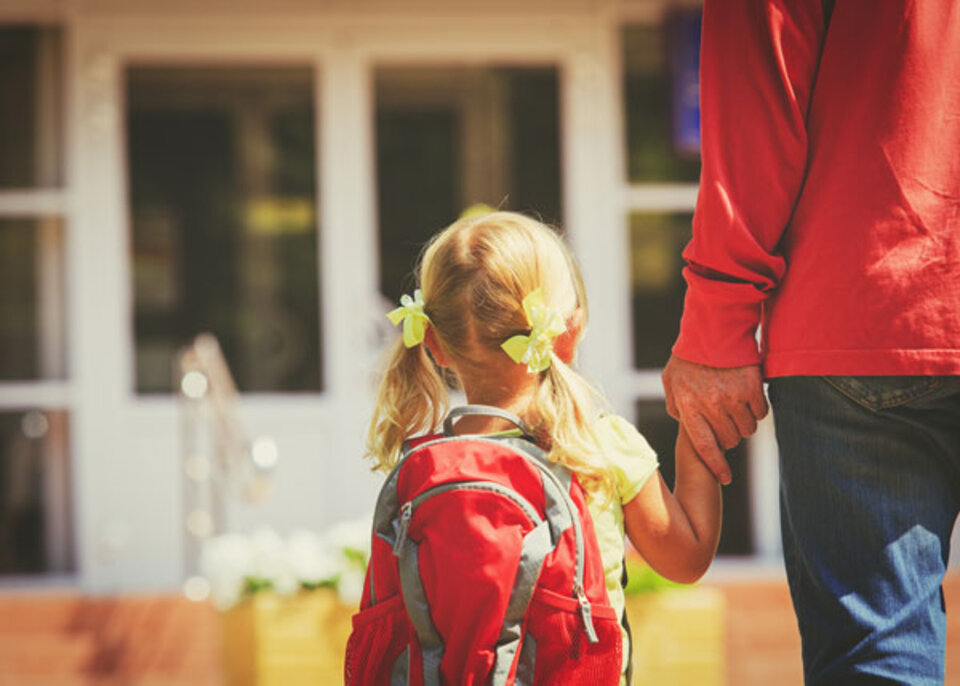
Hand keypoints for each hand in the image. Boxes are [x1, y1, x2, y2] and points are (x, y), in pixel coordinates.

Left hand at [662, 354, 767, 483]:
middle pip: (729, 440)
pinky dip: (758, 409)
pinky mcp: (752, 387)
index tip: (725, 478)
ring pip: (748, 429)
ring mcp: (733, 397)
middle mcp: (711, 406)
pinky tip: (749, 397)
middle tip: (725, 422)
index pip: (705, 448)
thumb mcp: (671, 381)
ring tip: (736, 407)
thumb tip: (682, 423)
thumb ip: (675, 405)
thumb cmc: (689, 356)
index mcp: (689, 407)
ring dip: (744, 423)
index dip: (716, 466)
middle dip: (728, 436)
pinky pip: (761, 412)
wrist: (713, 328)